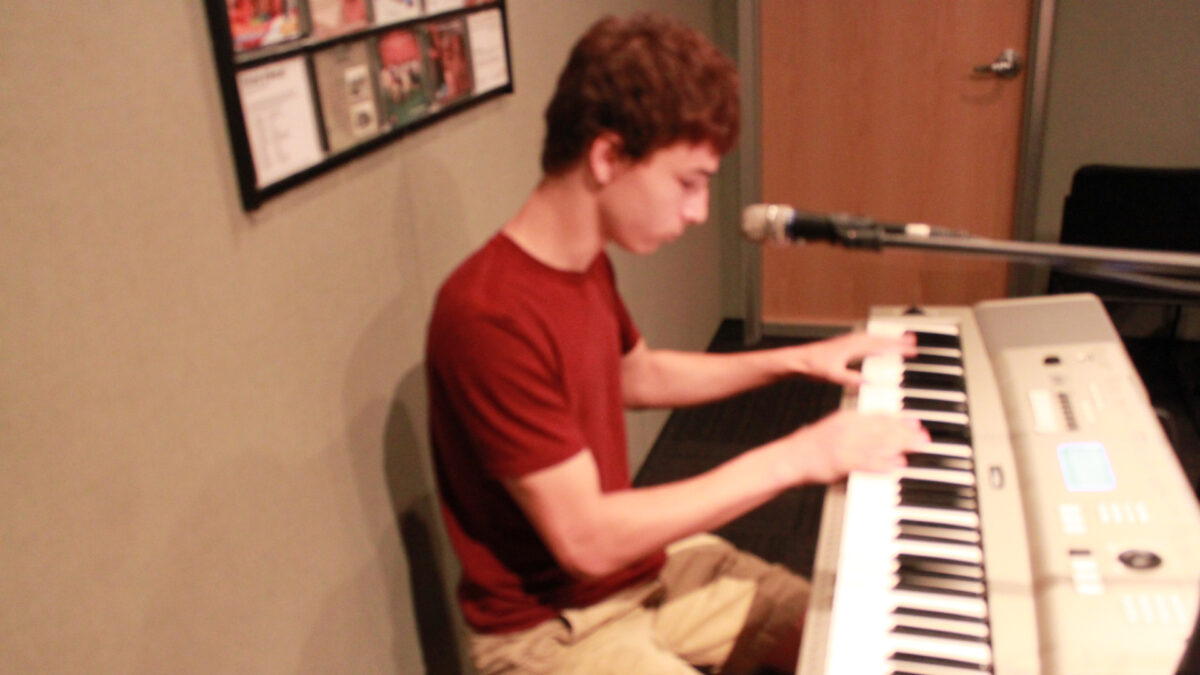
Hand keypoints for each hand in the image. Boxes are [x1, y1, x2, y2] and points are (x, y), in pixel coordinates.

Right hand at [775, 409, 928, 484]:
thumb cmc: (810, 446)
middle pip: (884, 429)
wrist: (789, 458)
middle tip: (924, 437)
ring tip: (918, 448)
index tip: (915, 422)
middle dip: (907, 433)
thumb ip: (855, 427)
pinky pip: (868, 463)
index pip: (879, 416)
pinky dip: (884, 464)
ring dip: (902, 446)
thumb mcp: (833, 428)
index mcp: (846, 418)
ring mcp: (845, 446)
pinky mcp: (842, 463)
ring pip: (881, 444)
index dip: (900, 419)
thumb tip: (878, 429)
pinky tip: (897, 465)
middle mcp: (848, 429)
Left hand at [785, 332, 916, 386]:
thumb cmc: (813, 366)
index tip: (912, 350)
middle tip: (914, 342)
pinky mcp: (844, 344)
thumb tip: (869, 381)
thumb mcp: (833, 375)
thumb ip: (851, 378)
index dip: (897, 348)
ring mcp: (848, 341)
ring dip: (887, 338)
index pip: (880, 346)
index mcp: (852, 347)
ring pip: (873, 337)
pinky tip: (878, 344)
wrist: (797, 360)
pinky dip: (876, 340)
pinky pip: (865, 339)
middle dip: (897, 340)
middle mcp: (852, 341)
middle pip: (879, 339)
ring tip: (901, 339)